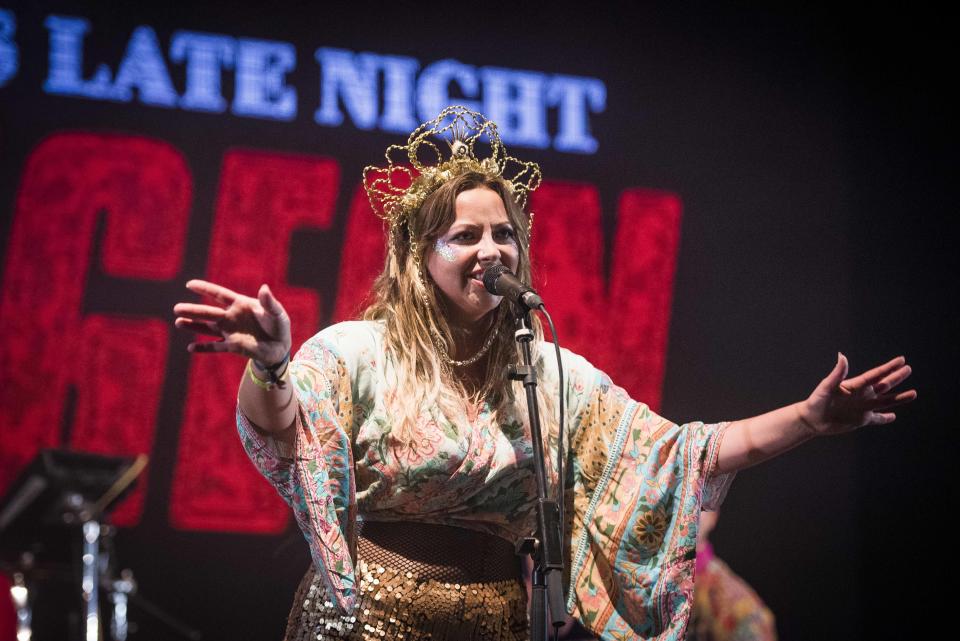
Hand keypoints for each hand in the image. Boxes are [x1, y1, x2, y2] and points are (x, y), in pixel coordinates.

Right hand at [173, 279, 290, 364]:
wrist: (280, 346)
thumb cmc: (278, 325)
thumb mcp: (277, 313)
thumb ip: (269, 302)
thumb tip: (264, 288)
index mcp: (240, 305)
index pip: (220, 295)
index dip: (205, 289)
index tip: (190, 284)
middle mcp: (231, 317)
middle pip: (209, 313)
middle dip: (193, 310)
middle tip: (176, 308)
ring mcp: (230, 332)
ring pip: (207, 328)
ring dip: (193, 326)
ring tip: (178, 322)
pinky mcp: (232, 347)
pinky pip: (215, 347)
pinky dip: (204, 348)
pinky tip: (191, 348)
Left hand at [798, 353, 916, 435]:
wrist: (811, 419)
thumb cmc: (817, 400)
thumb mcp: (827, 386)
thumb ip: (837, 373)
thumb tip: (842, 356)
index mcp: (855, 385)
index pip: (876, 375)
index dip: (888, 368)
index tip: (901, 360)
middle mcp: (862, 395)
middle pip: (884, 385)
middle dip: (896, 378)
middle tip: (909, 369)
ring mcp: (863, 407)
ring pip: (885, 402)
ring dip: (899, 398)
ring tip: (913, 394)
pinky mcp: (860, 420)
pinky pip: (877, 419)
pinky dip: (885, 418)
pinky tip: (893, 416)